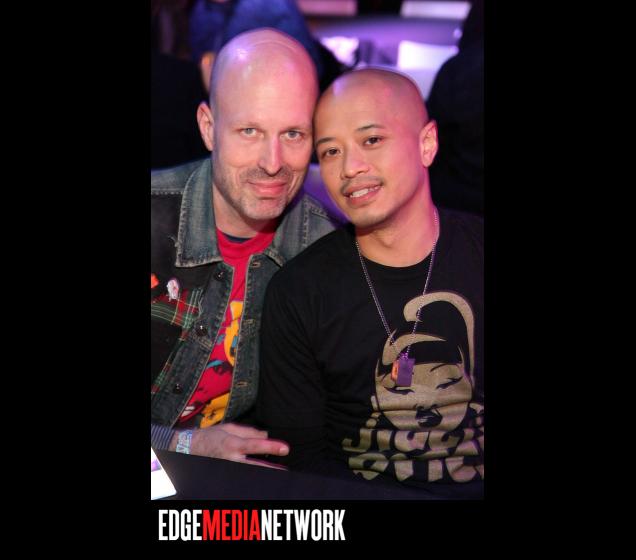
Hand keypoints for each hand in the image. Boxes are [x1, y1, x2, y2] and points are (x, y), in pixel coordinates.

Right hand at [171, 423, 288, 468]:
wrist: (191, 448)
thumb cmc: (211, 436)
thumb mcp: (229, 428)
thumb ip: (249, 432)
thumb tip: (266, 434)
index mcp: (232, 444)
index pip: (255, 446)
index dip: (271, 447)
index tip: (285, 449)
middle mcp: (232, 459)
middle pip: (256, 466)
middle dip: (272, 469)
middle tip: (285, 470)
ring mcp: (229, 468)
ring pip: (251, 472)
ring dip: (265, 471)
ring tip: (279, 472)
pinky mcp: (227, 473)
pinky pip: (244, 473)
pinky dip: (255, 472)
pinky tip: (264, 472)